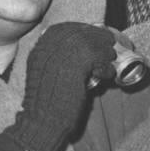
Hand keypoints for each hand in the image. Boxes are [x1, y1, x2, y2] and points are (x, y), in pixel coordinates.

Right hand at [4, 22, 116, 150]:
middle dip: (96, 35)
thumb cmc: (46, 103)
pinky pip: (98, 58)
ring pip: (90, 43)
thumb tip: (81, 48)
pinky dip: (105, 66)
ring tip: (110, 58)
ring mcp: (61, 56)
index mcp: (39, 49)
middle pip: (78, 33)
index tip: (93, 33)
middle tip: (108, 41)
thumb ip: (57, 59)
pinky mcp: (76, 68)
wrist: (42, 121)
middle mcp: (48, 48)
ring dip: (104, 49)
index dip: (81, 29)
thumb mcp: (44, 74)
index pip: (63, 29)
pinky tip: (108, 73)